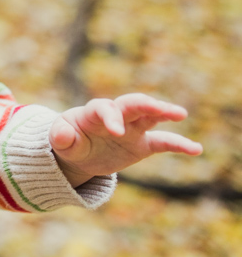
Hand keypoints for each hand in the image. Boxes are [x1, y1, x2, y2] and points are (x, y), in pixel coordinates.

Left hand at [50, 93, 202, 186]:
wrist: (79, 152)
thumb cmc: (68, 140)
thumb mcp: (60, 141)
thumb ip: (61, 137)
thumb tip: (63, 135)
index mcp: (93, 112)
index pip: (104, 109)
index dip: (111, 118)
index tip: (116, 132)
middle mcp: (116, 116)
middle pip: (132, 104)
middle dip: (145, 104)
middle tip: (160, 109)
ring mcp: (131, 129)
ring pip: (150, 116)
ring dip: (164, 113)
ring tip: (180, 113)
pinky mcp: (141, 144)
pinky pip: (162, 142)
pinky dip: (178, 145)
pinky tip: (196, 149)